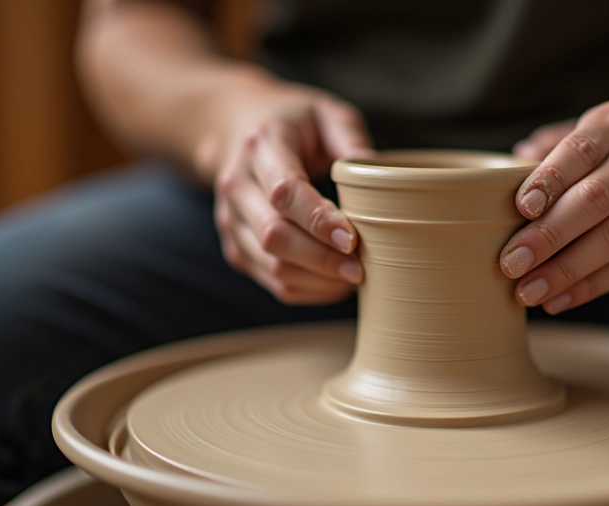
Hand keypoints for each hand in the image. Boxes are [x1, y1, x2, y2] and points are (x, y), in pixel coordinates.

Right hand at [202, 70, 372, 304]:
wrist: (233, 127)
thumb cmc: (291, 122)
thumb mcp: (325, 112)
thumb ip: (350, 138)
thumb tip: (378, 177)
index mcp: (262, 145)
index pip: (284, 191)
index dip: (318, 220)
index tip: (352, 238)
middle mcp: (237, 184)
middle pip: (274, 235)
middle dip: (321, 259)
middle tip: (361, 268)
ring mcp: (231, 219)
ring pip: (270, 264)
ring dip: (316, 279)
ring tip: (353, 278)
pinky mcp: (235, 245)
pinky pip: (269, 280)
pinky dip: (305, 289)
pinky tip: (333, 283)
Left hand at [501, 99, 608, 313]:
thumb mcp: (606, 127)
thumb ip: (560, 145)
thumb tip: (512, 160)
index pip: (578, 151)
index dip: (547, 181)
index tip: (519, 210)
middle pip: (594, 200)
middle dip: (547, 237)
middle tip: (510, 265)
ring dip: (567, 270)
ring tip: (530, 291)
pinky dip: (597, 284)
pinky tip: (564, 297)